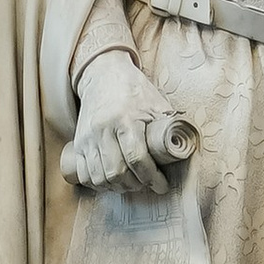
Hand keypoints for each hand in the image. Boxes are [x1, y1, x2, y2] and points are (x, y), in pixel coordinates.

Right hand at [61, 53, 187, 199]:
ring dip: (117, 187)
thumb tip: (185, 150)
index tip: (162, 185)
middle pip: (117, 172)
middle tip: (146, 184)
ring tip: (130, 183)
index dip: (151, 178)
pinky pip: (85, 174)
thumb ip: (168, 126)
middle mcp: (103, 129)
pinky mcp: (78, 143)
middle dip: (135, 185)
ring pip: (100, 177)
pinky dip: (98, 184)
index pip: (137, 159)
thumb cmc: (134, 91)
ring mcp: (88, 137)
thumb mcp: (156, 103)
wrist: (103, 75)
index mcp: (125, 119)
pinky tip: (111, 182)